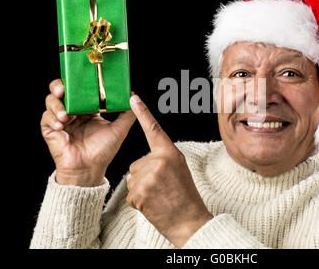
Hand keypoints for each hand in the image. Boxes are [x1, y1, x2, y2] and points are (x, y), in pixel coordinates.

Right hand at [41, 79, 135, 186]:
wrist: (90, 169)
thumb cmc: (103, 151)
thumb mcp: (119, 129)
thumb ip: (127, 113)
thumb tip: (133, 96)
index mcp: (87, 110)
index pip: (80, 89)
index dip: (78, 81)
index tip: (82, 77)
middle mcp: (73, 112)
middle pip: (61, 90)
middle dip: (60, 86)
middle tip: (64, 88)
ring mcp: (60, 120)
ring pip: (51, 101)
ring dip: (56, 105)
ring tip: (66, 115)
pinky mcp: (50, 130)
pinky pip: (45, 118)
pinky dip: (52, 119)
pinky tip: (61, 125)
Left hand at [126, 95, 212, 247]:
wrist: (188, 220)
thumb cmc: (185, 195)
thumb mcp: (179, 168)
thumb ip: (162, 158)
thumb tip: (143, 162)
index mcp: (170, 153)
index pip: (153, 129)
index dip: (143, 113)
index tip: (133, 98)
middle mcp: (158, 161)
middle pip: (137, 163)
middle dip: (144, 175)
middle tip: (161, 187)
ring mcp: (147, 176)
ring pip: (132, 178)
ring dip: (141, 188)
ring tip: (158, 196)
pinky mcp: (138, 192)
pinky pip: (130, 192)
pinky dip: (138, 200)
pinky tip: (151, 203)